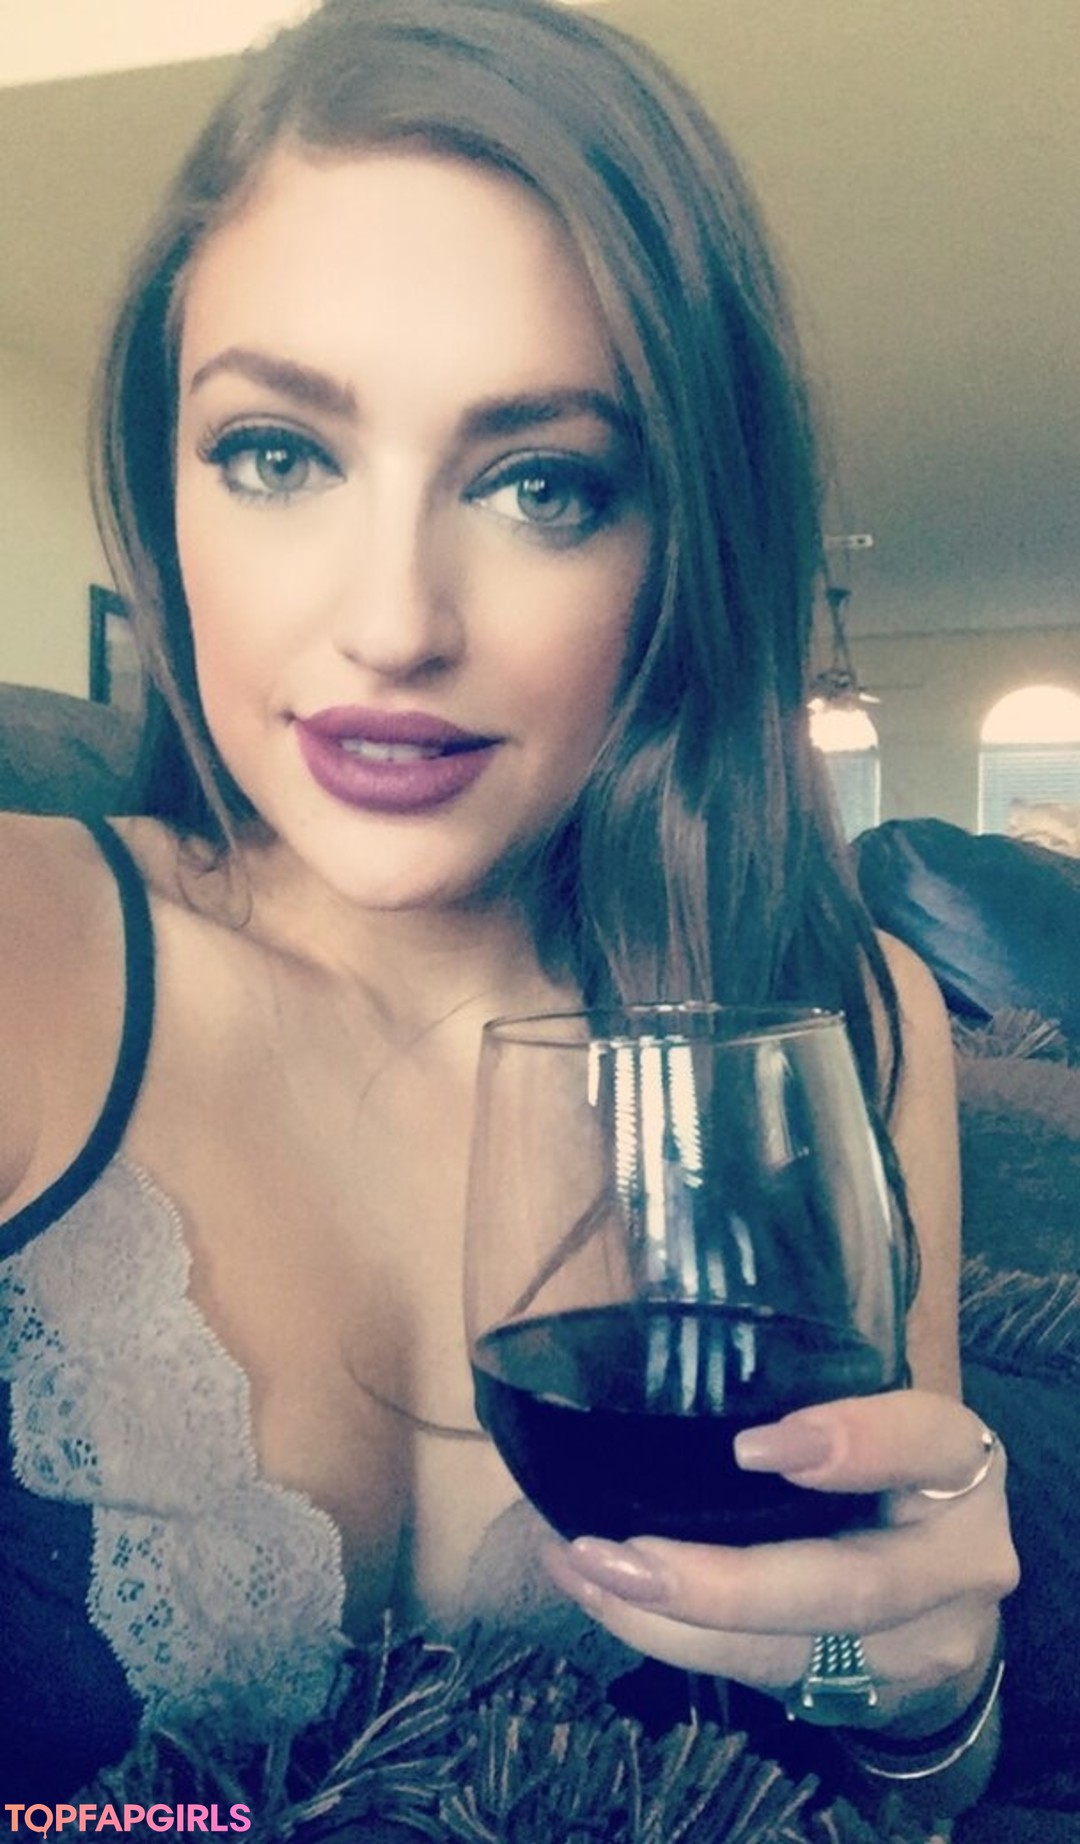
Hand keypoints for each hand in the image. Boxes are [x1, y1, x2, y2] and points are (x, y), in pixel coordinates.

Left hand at [542, 1388, 1018, 1730]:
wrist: (940, 1591)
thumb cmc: (881, 1461)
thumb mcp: (872, 1405)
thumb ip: (806, 1386)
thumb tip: (658, 1349)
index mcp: (957, 1458)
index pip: (921, 1442)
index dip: (852, 1444)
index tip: (752, 1448)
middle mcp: (955, 1560)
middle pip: (850, 1586)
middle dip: (725, 1584)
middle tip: (619, 1555)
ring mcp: (917, 1644)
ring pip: (791, 1651)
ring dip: (671, 1621)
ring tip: (583, 1571)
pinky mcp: (866, 1694)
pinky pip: (759, 1676)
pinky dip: (671, 1639)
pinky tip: (601, 1595)